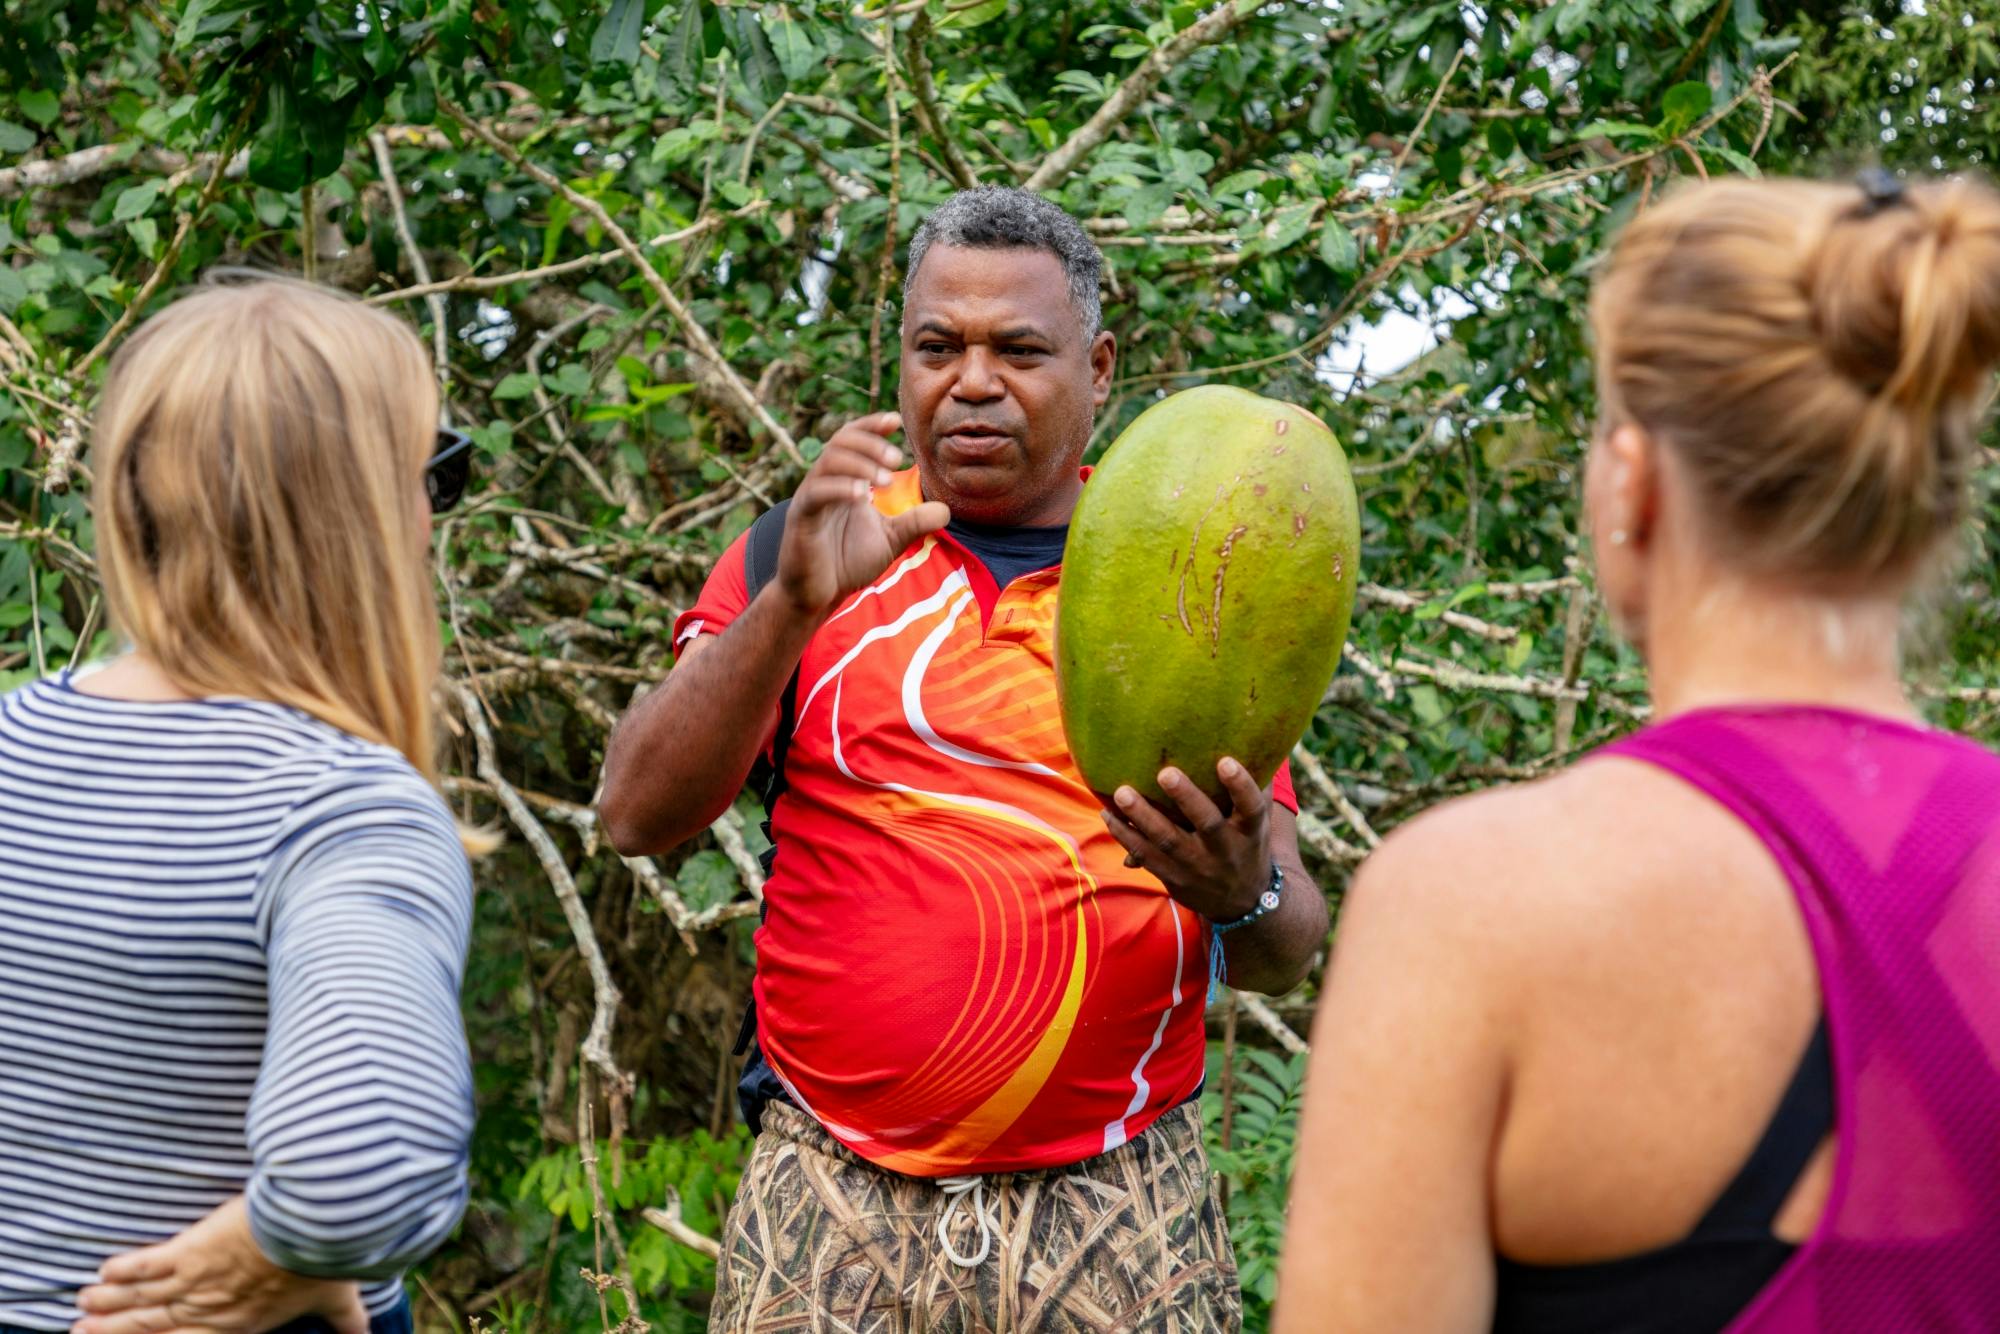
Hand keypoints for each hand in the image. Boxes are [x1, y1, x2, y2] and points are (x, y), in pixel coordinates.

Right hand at [72, 1196, 366, 1333]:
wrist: (311, 1228)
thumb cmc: (326, 1264)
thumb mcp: (339, 1299)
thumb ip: (349, 1324)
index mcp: (240, 1326)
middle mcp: (209, 1309)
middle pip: (151, 1324)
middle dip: (116, 1329)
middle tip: (81, 1331)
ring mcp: (195, 1280)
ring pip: (142, 1295)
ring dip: (111, 1302)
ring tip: (83, 1305)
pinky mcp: (189, 1249)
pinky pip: (148, 1262)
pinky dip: (125, 1268)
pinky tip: (104, 1269)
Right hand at [775, 412, 950, 617]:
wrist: (817, 596)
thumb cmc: (846, 564)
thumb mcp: (890, 540)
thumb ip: (914, 523)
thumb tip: (946, 510)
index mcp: (844, 480)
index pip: (853, 440)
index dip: (871, 426)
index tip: (895, 422)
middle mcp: (824, 482)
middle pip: (840, 442)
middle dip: (870, 444)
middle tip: (896, 458)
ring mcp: (809, 498)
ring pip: (828, 462)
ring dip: (859, 464)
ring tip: (886, 480)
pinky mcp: (800, 518)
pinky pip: (816, 493)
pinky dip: (840, 488)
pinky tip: (863, 495)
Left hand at [1101, 758, 1271, 921]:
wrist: (1242, 900)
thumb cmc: (1248, 843)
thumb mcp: (1261, 821)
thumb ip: (1256, 786)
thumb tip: (1249, 738)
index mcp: (1250, 830)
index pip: (1251, 807)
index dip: (1240, 785)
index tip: (1225, 762)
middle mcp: (1226, 849)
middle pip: (1207, 822)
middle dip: (1186, 798)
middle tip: (1165, 772)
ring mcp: (1198, 866)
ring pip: (1168, 841)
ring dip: (1143, 817)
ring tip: (1122, 792)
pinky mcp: (1175, 878)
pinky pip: (1147, 857)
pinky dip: (1126, 836)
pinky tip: (1108, 815)